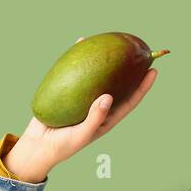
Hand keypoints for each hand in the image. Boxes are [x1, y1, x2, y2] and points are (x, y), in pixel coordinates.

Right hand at [4, 35, 159, 182]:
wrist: (37, 147)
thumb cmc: (61, 147)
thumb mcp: (81, 135)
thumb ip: (95, 118)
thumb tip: (109, 95)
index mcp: (106, 119)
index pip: (129, 101)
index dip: (142, 87)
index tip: (153, 71)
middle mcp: (97, 106)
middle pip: (118, 84)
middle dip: (129, 69)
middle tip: (138, 52)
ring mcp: (83, 98)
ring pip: (98, 75)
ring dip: (104, 60)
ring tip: (112, 43)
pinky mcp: (68, 92)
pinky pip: (76, 72)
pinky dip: (79, 59)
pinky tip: (81, 43)